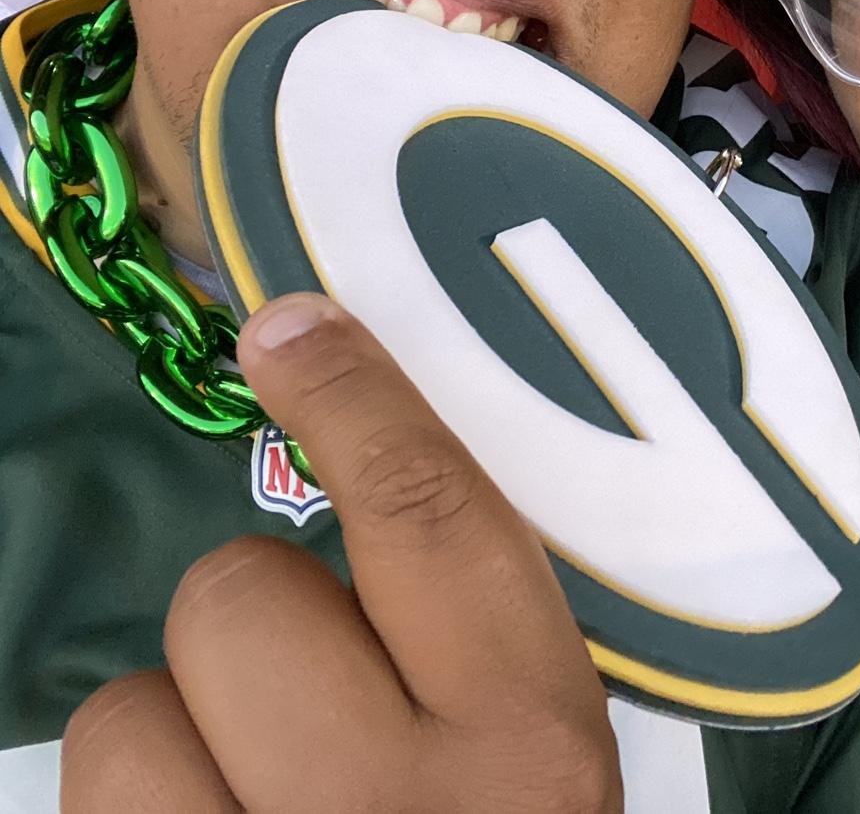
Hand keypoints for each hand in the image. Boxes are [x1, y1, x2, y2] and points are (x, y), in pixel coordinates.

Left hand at [59, 293, 621, 813]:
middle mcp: (393, 813)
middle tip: (316, 705)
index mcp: (526, 750)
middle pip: (236, 602)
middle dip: (257, 632)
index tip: (290, 327)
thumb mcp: (536, 767)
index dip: (356, 401)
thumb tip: (356, 480)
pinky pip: (89, 813)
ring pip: (124, 718)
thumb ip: (467, 639)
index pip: (429, 518)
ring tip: (248, 800)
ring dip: (175, 741)